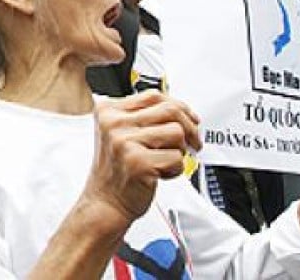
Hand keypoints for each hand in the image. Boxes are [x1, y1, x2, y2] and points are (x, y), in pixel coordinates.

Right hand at [82, 91, 201, 222]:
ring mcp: (124, 142)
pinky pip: (176, 158)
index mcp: (108, 111)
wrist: (105, 203)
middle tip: (194, 141)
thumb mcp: (120, 134)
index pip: (153, 96)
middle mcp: (114, 124)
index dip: (178, 106)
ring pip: (177, 132)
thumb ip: (143, 118)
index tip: (190, 118)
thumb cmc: (117, 170)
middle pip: (169, 110)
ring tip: (167, 160)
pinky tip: (161, 173)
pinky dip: (176, 169)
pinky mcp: (138, 163)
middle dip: (190, 127)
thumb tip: (182, 111)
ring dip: (180, 150)